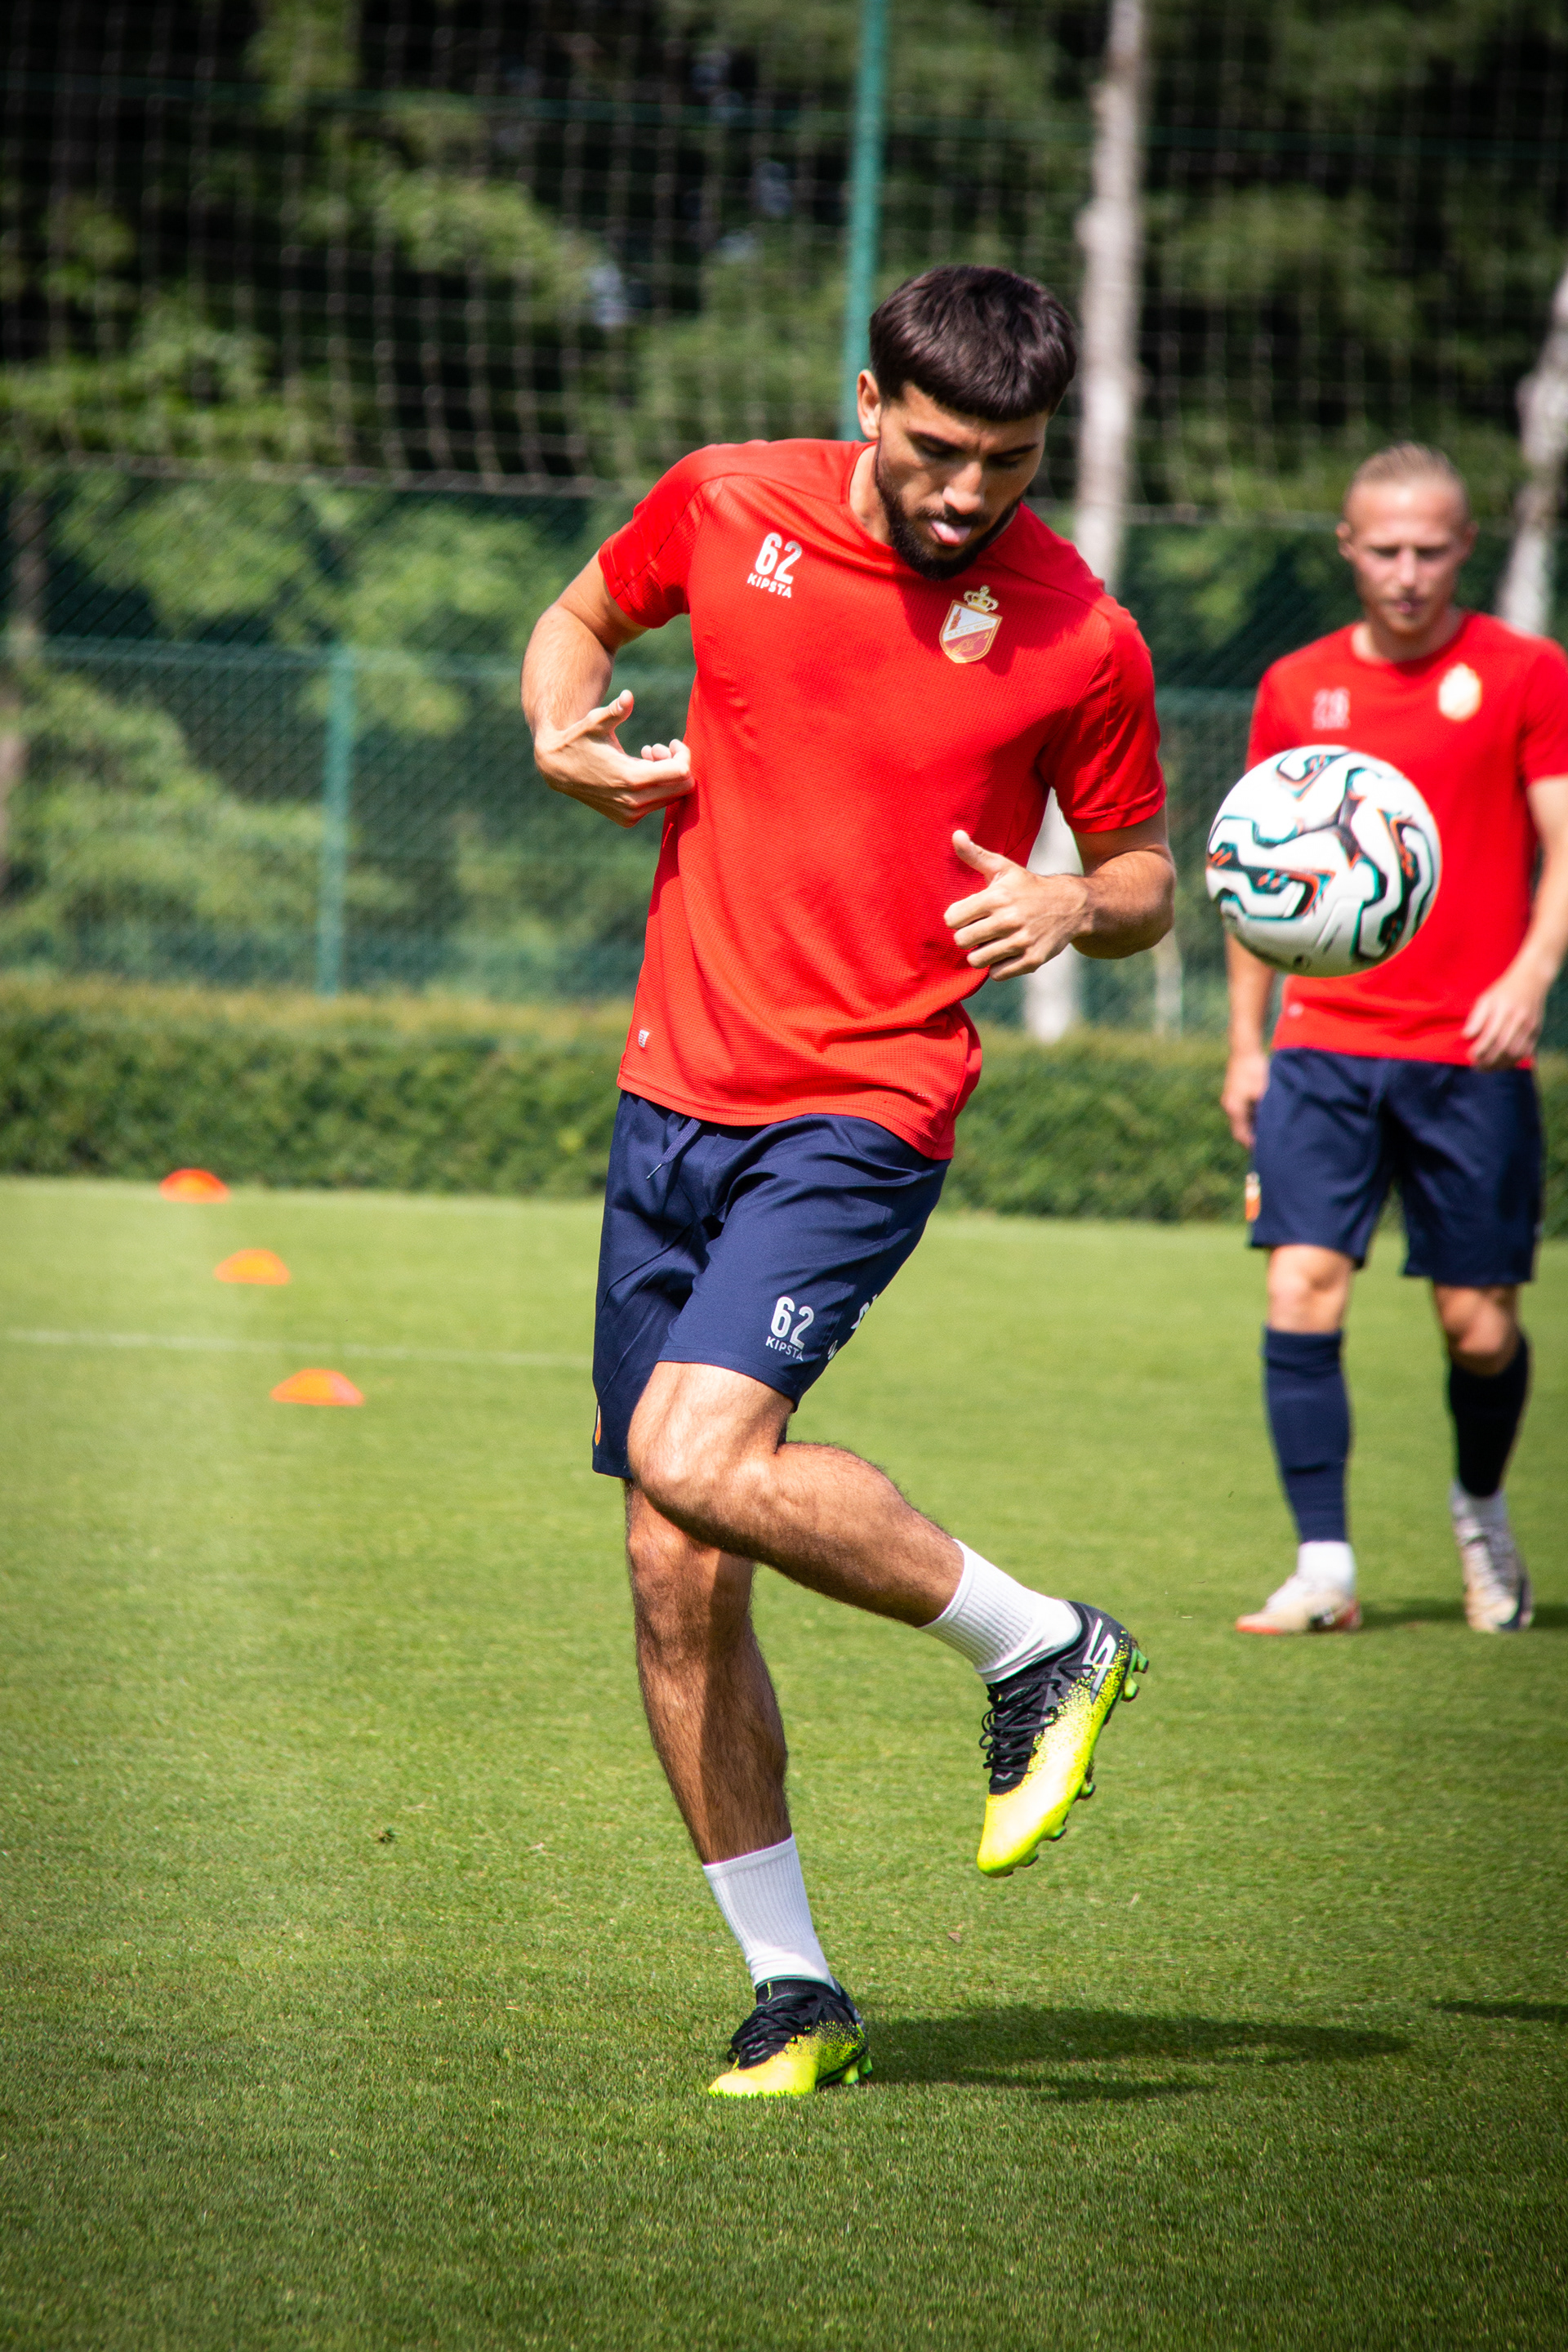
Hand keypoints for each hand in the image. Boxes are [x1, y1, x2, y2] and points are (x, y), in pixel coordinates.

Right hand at [532, 689, 694, 829]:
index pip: (681, 773)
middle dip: (677, 765)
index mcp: (632, 779)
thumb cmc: (578, 739)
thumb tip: (628, 695)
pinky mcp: (628, 819)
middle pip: (682, 788)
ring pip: (672, 797)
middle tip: (657, 748)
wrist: (557, 769)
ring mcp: (631, 815)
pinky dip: (656, 787)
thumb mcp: (595, 722)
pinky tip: (638, 768)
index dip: (684, 755)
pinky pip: (657, 804)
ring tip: (646, 754)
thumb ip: (615, 711)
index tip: (672, 742)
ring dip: (666, 775)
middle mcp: (634, 803)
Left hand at [943, 831, 1087, 980]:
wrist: (1070, 905)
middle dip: (967, 937)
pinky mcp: (1032, 960)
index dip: (957, 918)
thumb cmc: (1028, 886)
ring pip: (976, 960)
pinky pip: (997, 974)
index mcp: (997, 896)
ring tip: (991, 942)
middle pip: (961, 941)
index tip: (968, 915)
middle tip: (980, 930)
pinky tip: (1006, 953)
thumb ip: (975, 855)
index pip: (952, 919)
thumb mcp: (1004, 867)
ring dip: (980, 953)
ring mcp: (1021, 942)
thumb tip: (955, 835)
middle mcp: (1009, 920)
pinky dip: (998, 966)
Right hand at [1220, 1047, 1269, 1148]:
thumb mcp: (1265, 1092)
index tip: (1267, 1152)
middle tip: (1270, 1146)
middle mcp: (1229, 1106)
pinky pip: (1243, 1110)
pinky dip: (1253, 1116)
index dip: (1253, 1145)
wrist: (1245, 1048)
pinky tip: (1266, 1116)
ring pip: (1242, 1120)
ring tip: (1270, 1132)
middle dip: (1253, 1138)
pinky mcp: (1235, 1092)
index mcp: (1234, 1108)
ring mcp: (1231, 1099)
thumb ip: (1267, 1111)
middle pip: (1240, 1129)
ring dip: (1254, 1126)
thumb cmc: (1255, 1069)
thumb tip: (1276, 1127)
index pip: (1242, 1135)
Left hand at [1464, 962, 1549, 1068]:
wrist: (1531, 980)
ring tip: (1487, 1068)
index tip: (1470, 1056)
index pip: (1491, 1035)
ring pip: (1515, 1053)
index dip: (1480, 1049)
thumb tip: (1466, 1036)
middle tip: (1477, 1067)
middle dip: (1488, 1061)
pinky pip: (1526, 1052)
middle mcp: (1518, 1019)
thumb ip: (1476, 1018)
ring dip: (1500, 1064)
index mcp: (1504, 1010)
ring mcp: (1530, 1026)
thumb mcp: (1486, 999)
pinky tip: (1502, 1064)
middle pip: (1503, 1047)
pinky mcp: (1537, 1031)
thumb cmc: (1503, 991)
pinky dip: (1514, 1061)